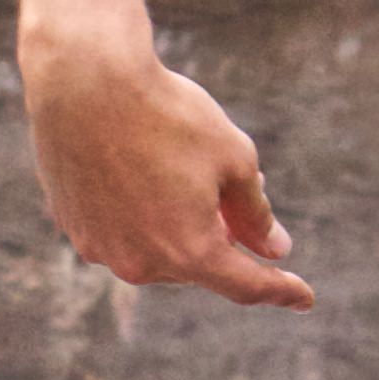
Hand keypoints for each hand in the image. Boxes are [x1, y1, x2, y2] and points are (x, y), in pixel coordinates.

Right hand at [20, 21, 315, 311]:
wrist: (84, 82)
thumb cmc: (167, 115)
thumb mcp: (234, 159)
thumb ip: (257, 213)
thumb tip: (274, 248)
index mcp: (189, 252)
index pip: (247, 285)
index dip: (280, 291)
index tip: (304, 298)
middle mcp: (142, 264)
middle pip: (198, 263)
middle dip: (223, 236)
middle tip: (237, 195)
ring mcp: (102, 249)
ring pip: (158, 250)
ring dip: (180, 226)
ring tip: (187, 172)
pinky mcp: (74, 228)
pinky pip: (122, 233)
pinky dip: (142, 215)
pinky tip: (140, 171)